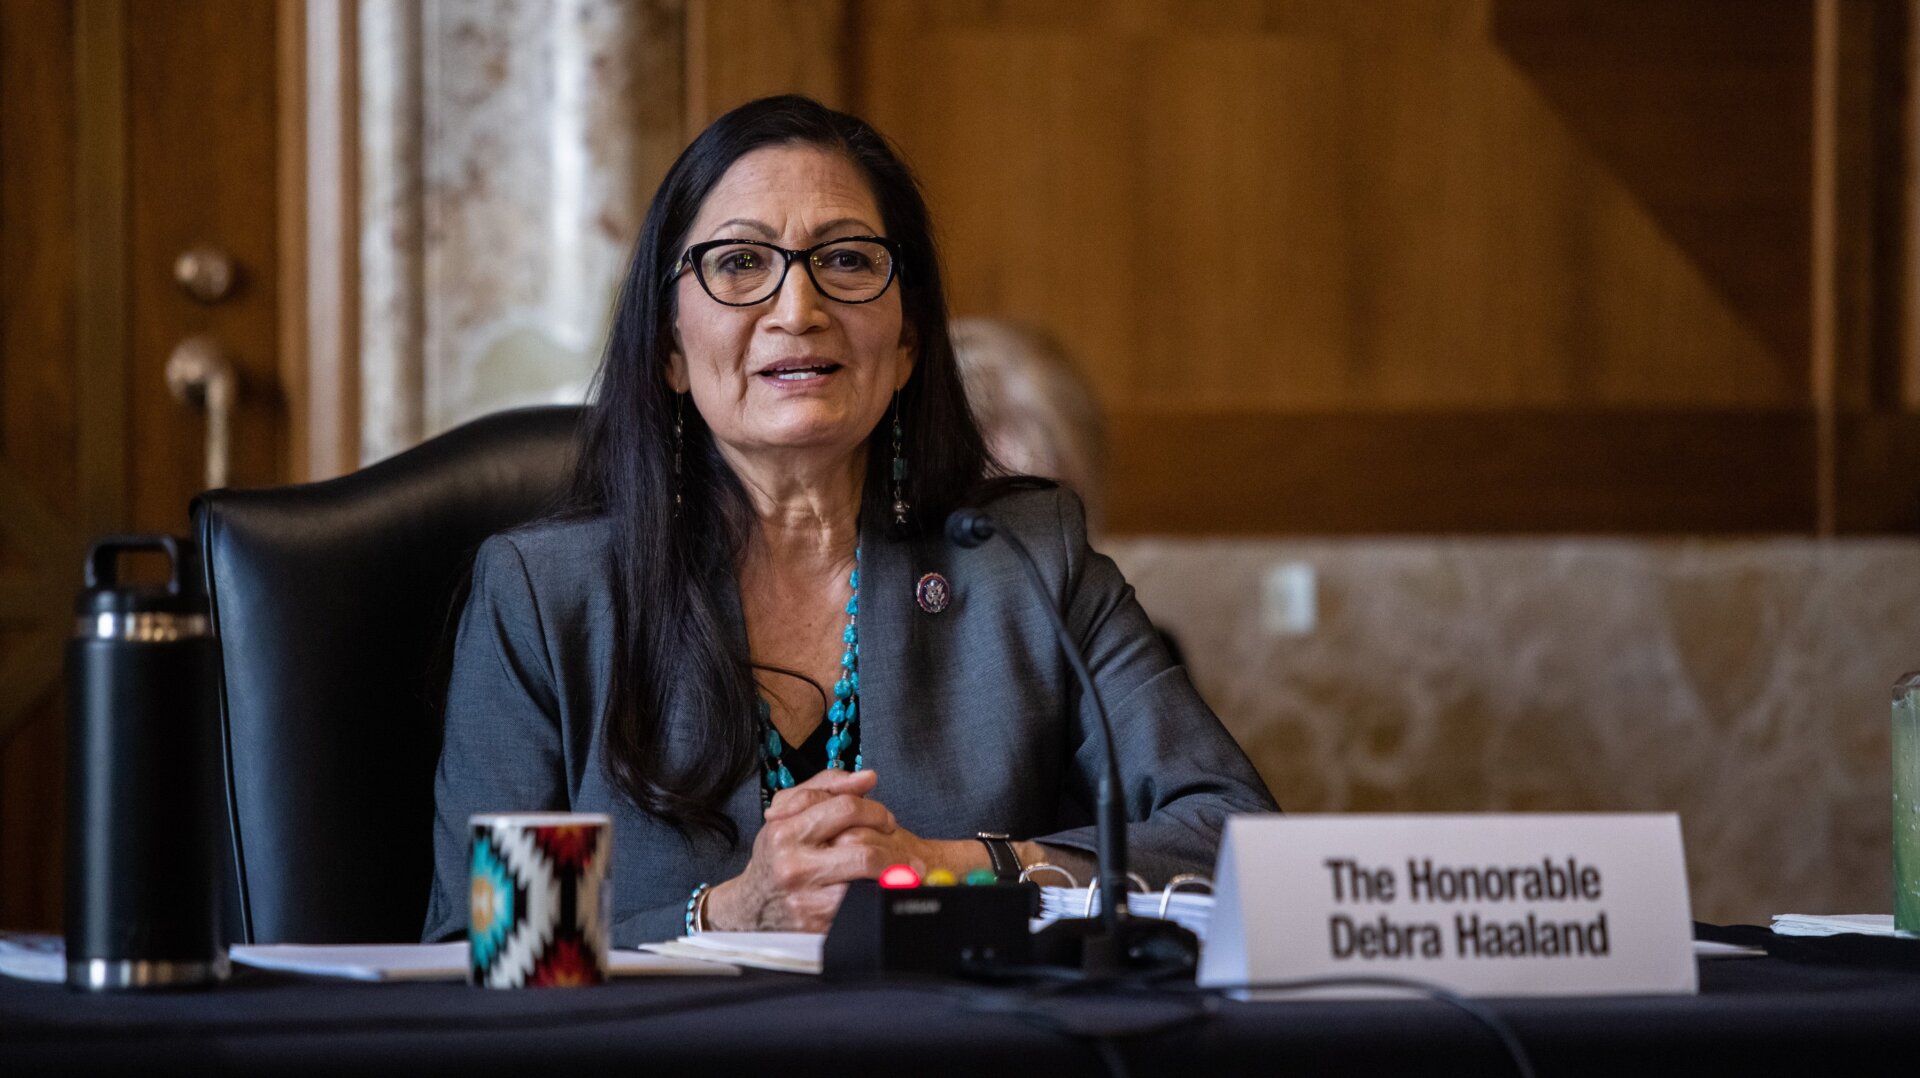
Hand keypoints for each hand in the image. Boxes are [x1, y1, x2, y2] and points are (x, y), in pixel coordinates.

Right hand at [707, 769, 911, 931]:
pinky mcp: (816, 925)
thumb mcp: (789, 812)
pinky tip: (886, 892)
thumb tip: (868, 777)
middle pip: (862, 851)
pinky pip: (860, 908)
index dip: (875, 811)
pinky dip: (879, 898)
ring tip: (908, 873)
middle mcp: (793, 865)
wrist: (749, 908)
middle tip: (905, 851)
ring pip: (866, 885)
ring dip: (894, 877)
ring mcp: (805, 899)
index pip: (845, 808)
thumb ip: (826, 787)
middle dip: (894, 848)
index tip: (887, 820)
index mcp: (786, 830)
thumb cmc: (777, 854)